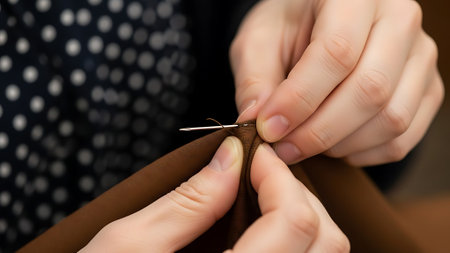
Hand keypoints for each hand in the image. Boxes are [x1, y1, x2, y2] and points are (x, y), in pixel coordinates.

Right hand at [80, 137, 348, 251]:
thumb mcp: (129, 246)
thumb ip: (189, 201)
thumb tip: (230, 157)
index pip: (294, 222)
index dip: (278, 175)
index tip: (256, 153)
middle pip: (326, 242)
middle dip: (298, 193)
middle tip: (261, 172)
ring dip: (303, 217)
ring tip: (265, 196)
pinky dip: (298, 241)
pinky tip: (266, 228)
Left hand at [231, 0, 443, 165]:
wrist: (322, 25)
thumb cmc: (289, 28)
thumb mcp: (259, 41)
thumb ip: (255, 79)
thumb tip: (255, 120)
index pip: (336, 52)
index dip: (299, 100)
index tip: (269, 128)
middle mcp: (399, 20)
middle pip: (370, 90)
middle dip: (318, 132)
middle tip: (283, 147)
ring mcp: (420, 56)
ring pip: (391, 118)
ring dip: (340, 145)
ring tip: (304, 144)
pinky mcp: (427, 88)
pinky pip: (402, 137)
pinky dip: (364, 153)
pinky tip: (333, 146)